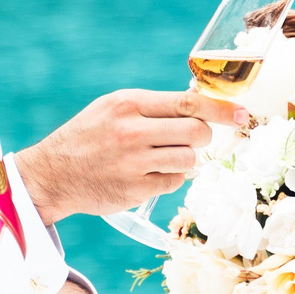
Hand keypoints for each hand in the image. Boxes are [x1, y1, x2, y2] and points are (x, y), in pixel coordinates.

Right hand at [19, 89, 244, 222]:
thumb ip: (152, 106)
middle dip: (203, 136)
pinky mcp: (135, 190)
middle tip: (191, 139)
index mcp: (129, 104)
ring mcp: (134, 163)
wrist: (52, 174)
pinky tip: (149, 174)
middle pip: (197, 132)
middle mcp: (132, 131)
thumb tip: (200, 105)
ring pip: (189, 159)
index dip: (221, 110)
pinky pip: (173, 183)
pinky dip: (169, 178)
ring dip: (184, 159)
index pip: (188, 103)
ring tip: (161, 158)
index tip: (242, 115)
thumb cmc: (88, 136)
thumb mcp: (113, 108)